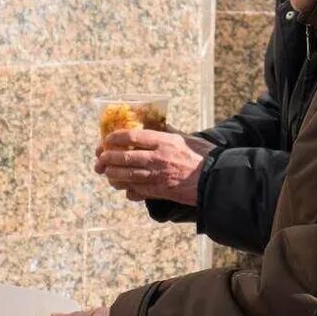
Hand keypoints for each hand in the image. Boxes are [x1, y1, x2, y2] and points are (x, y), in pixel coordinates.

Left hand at [94, 129, 214, 203]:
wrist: (217, 180)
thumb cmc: (204, 156)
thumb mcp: (186, 138)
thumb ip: (169, 131)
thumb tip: (157, 124)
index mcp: (163, 141)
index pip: (131, 137)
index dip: (114, 138)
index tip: (106, 139)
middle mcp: (157, 158)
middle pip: (124, 157)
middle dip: (107, 158)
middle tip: (100, 158)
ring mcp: (157, 176)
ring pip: (126, 176)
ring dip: (112, 175)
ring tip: (106, 173)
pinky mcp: (160, 191)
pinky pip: (138, 191)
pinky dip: (128, 190)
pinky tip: (124, 188)